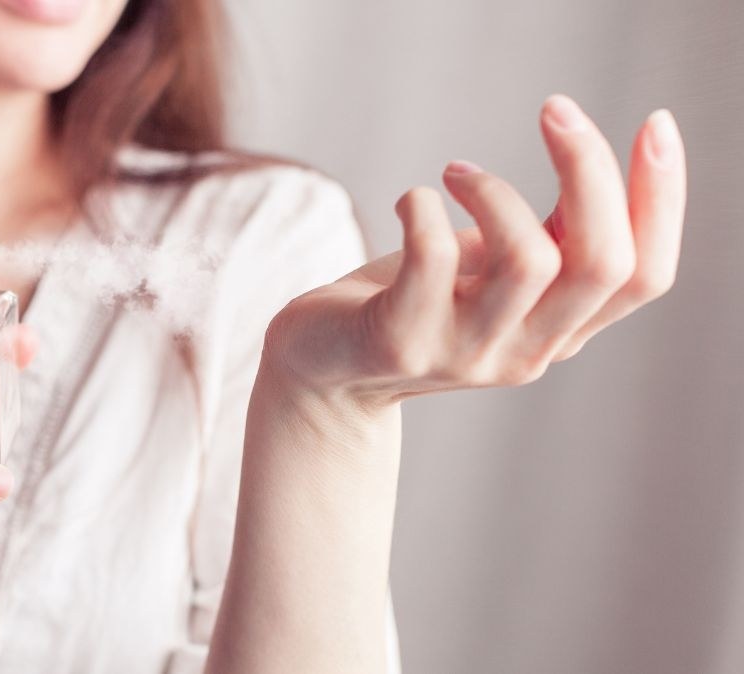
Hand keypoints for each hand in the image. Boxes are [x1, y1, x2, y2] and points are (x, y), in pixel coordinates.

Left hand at [263, 95, 685, 410]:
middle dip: (590, 168)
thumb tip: (591, 170)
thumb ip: (546, 238)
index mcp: (558, 333)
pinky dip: (424, 206)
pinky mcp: (399, 343)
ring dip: (495, 189)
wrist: (320, 364)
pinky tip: (411, 200)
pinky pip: (432, 256)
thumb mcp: (490, 269)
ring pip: (530, 260)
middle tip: (553, 111)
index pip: (645, 275)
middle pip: (604, 263)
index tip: (653, 124)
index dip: (662, 200)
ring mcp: (463, 355)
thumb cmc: (409, 299)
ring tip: (455, 173)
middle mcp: (524, 354)